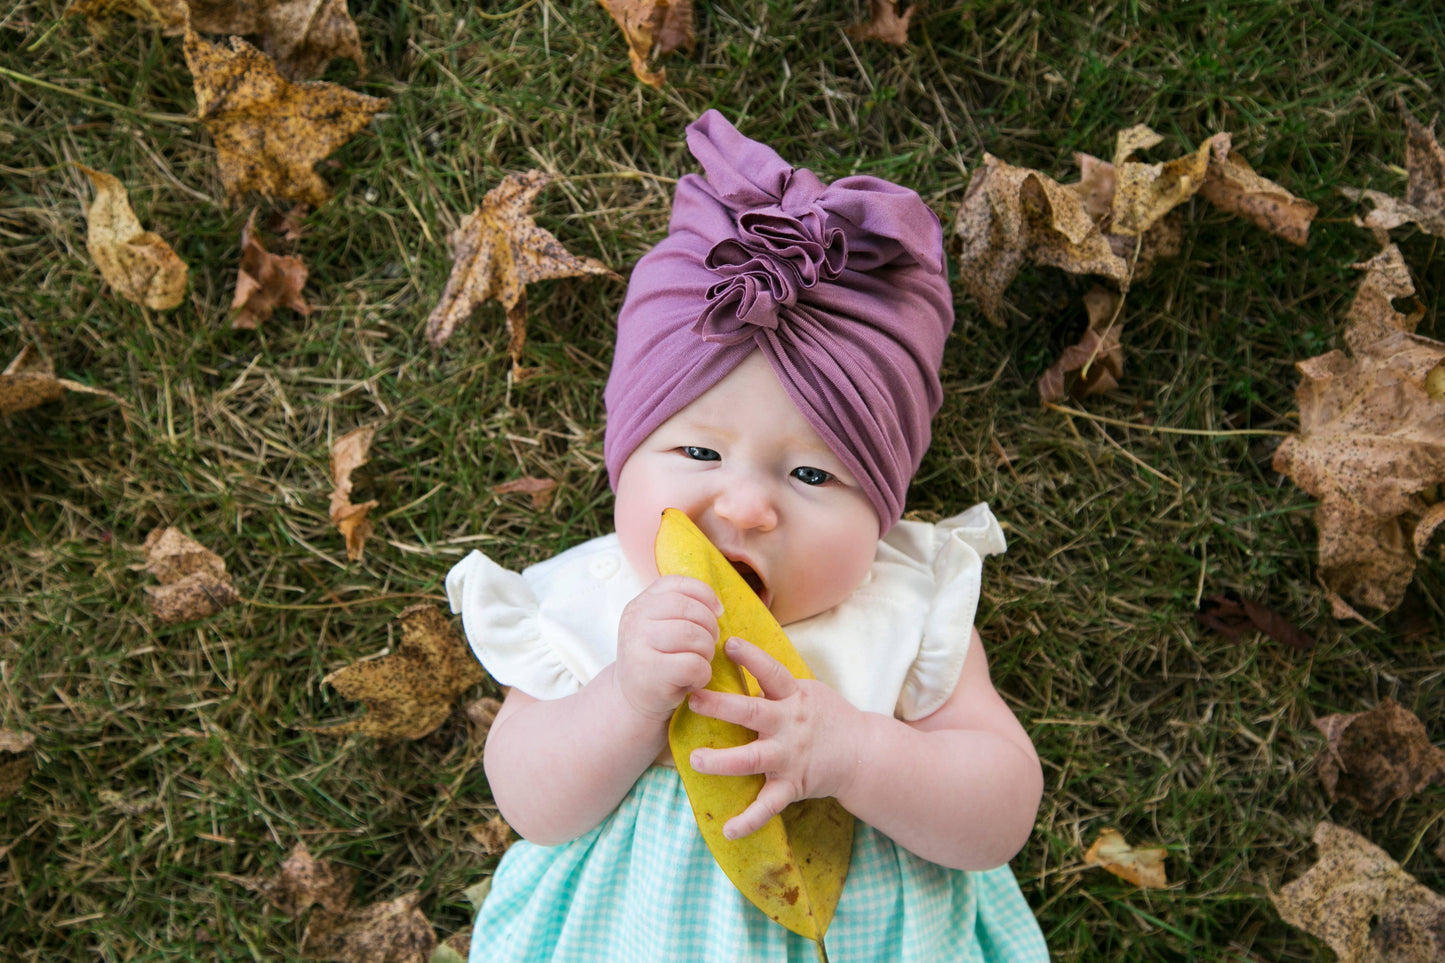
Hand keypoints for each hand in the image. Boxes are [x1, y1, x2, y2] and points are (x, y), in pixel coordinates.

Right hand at [614, 575, 721, 722]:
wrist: (632, 701)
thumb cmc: (656, 661)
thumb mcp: (659, 628)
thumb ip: (679, 609)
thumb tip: (717, 607)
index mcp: (640, 604)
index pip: (677, 584)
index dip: (704, 594)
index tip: (717, 612)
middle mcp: (635, 620)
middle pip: (690, 610)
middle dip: (709, 628)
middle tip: (708, 645)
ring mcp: (639, 645)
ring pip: (693, 635)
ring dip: (707, 652)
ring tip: (699, 662)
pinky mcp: (650, 672)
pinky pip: (693, 664)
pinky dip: (702, 674)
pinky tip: (693, 680)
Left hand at [685, 637, 863, 839]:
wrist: (861, 752)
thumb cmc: (824, 715)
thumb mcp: (804, 690)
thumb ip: (772, 683)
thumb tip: (731, 653)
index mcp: (792, 697)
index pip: (771, 672)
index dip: (751, 657)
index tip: (727, 643)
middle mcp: (789, 725)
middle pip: (752, 713)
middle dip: (720, 706)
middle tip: (692, 699)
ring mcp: (789, 757)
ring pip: (752, 759)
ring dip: (722, 761)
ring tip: (695, 760)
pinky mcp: (792, 785)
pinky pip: (769, 806)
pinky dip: (749, 820)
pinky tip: (728, 830)